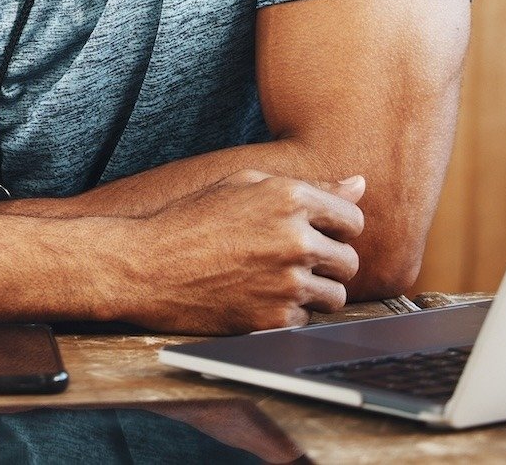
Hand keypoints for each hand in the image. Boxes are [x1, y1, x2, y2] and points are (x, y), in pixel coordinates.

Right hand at [118, 170, 365, 333]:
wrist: (145, 266)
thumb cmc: (190, 220)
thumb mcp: (244, 185)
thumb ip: (309, 186)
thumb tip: (360, 184)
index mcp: (290, 198)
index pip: (352, 219)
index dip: (337, 230)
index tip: (318, 237)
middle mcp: (295, 238)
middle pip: (349, 261)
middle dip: (328, 264)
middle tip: (294, 264)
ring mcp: (287, 281)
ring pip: (335, 297)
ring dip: (314, 293)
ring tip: (276, 283)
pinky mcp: (274, 318)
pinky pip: (306, 320)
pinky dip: (287, 314)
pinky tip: (257, 299)